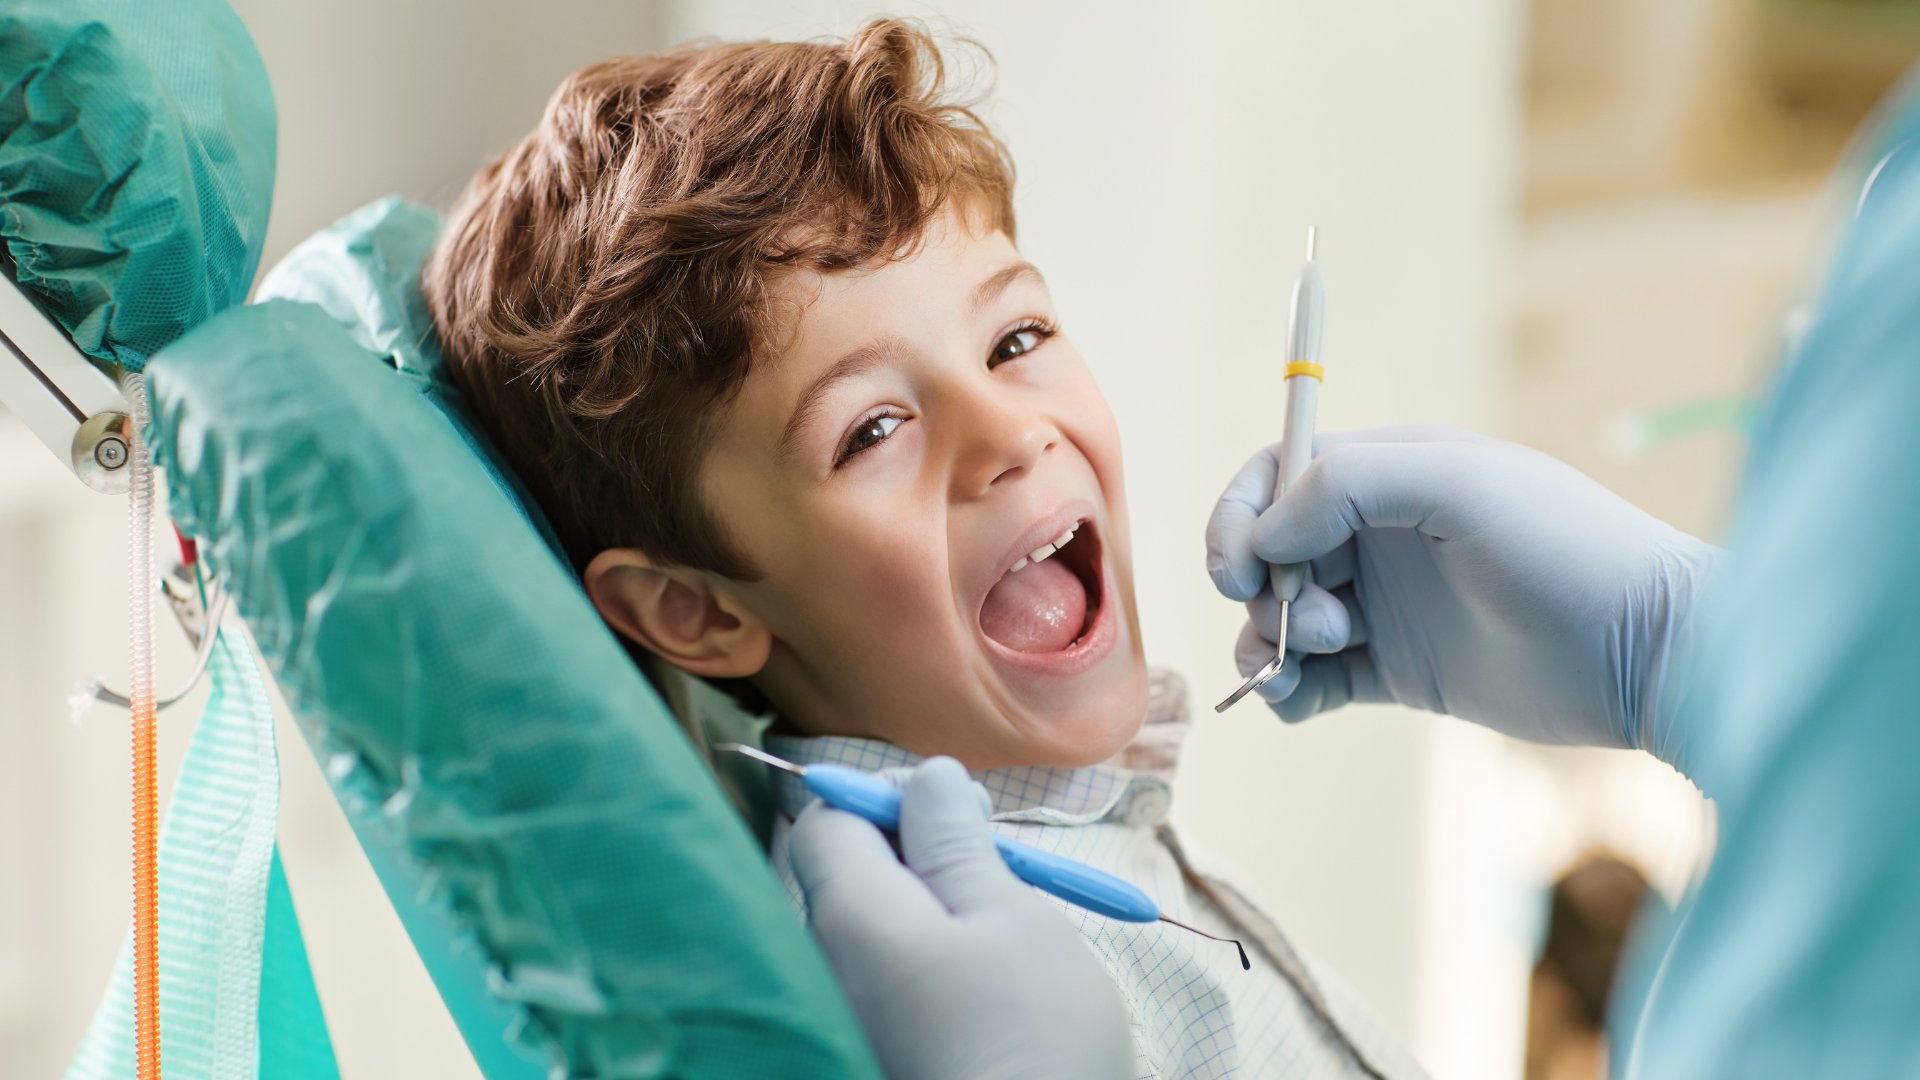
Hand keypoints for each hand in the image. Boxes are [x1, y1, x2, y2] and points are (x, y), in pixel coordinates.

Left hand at [788, 758, 1132, 1079]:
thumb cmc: (1029, 1034)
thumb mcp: (1007, 913)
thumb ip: (955, 838)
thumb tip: (925, 776)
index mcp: (848, 915)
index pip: (825, 818)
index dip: (887, 795)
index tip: (958, 811)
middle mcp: (825, 966)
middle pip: (848, 874)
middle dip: (919, 853)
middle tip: (997, 868)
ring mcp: (847, 1019)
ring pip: (876, 930)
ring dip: (935, 910)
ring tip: (1006, 932)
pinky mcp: (874, 1053)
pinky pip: (889, 983)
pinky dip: (933, 966)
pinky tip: (989, 989)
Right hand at [1205, 426, 1716, 757]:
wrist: (1646, 652)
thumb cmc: (1564, 548)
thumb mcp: (1456, 483)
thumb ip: (1346, 486)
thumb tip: (1265, 536)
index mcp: (1390, 474)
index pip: (1278, 473)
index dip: (1241, 515)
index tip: (1239, 570)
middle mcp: (1378, 535)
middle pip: (1268, 551)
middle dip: (1260, 587)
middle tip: (1310, 620)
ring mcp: (1386, 607)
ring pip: (1280, 620)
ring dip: (1270, 642)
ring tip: (1313, 661)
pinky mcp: (1399, 675)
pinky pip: (1312, 684)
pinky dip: (1287, 694)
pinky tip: (1299, 701)